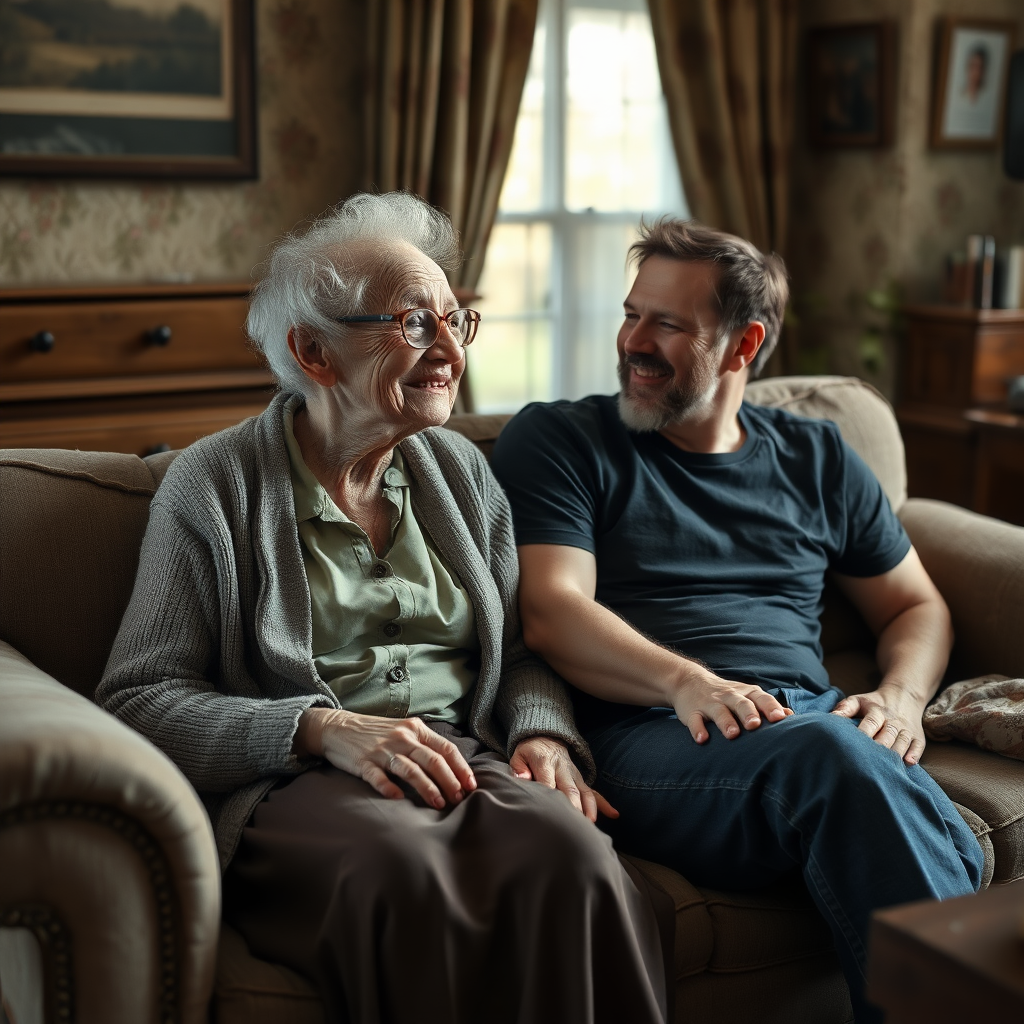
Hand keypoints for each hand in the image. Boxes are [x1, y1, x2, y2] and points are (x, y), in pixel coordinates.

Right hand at [295, 708, 476, 807]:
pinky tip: (399, 798)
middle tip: (458, 798)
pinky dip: (389, 788)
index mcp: (415, 729)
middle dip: (449, 780)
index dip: (460, 767)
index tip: (470, 785)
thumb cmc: (376, 732)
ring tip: (439, 803)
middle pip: (432, 760)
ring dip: (427, 787)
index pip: (445, 748)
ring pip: (410, 769)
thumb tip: (452, 768)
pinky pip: (378, 777)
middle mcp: (402, 738)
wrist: (338, 727)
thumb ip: (424, 744)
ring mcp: (382, 750)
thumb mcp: (404, 730)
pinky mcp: (363, 762)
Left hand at [509, 736, 617, 822]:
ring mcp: (574, 774)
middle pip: (569, 789)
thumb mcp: (519, 755)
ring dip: (589, 807)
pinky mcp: (581, 780)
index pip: (548, 781)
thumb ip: (519, 768)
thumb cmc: (529, 752)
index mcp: (545, 762)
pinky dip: (604, 803)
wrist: (546, 738)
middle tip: (574, 823)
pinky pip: (594, 791)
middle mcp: (563, 768)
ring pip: (584, 792)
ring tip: (590, 823)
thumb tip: (523, 780)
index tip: (552, 812)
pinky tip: (614, 814)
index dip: (550, 797)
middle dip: (573, 806)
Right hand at [671, 668, 791, 743]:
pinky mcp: (692, 711)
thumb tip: (791, 716)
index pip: (761, 698)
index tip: (780, 718)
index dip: (770, 707)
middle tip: (755, 725)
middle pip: (741, 703)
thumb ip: (767, 705)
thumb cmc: (727, 695)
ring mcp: (710, 703)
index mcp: (746, 693)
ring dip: (726, 722)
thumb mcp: (747, 696)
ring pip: (719, 711)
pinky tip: (702, 739)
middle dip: (749, 714)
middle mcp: (729, 696)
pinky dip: (697, 729)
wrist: (688, 681)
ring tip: (732, 734)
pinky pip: (695, 720)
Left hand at [831, 687, 926, 763]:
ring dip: (894, 754)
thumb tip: (829, 718)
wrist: (904, 696)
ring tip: (885, 767)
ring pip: (902, 742)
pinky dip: (914, 754)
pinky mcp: (918, 737)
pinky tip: (908, 763)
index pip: (870, 723)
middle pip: (887, 735)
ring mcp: (907, 729)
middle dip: (879, 748)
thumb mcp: (858, 700)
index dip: (863, 733)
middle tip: (867, 762)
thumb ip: (844, 709)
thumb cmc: (874, 703)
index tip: (854, 746)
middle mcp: (893, 721)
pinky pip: (918, 746)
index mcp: (877, 711)